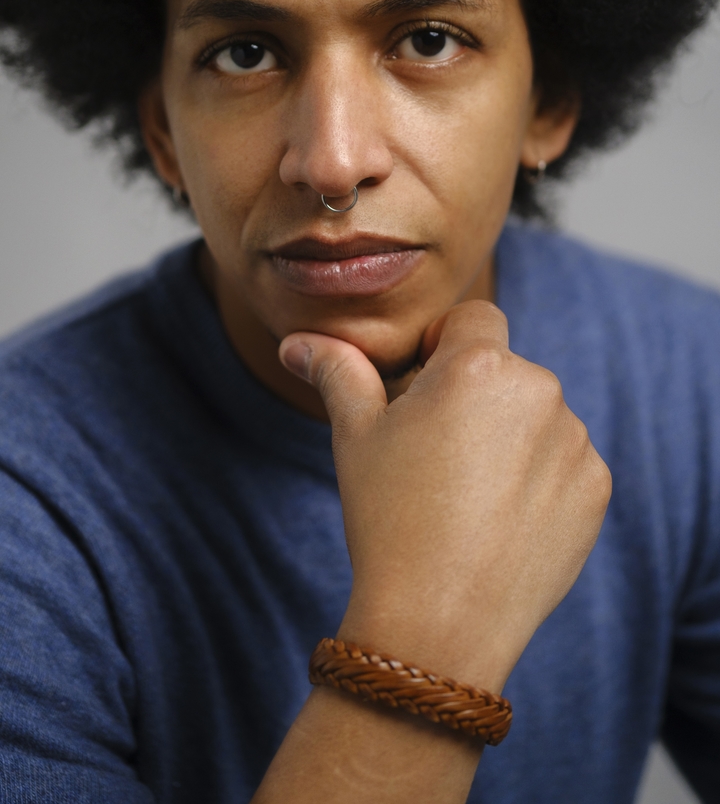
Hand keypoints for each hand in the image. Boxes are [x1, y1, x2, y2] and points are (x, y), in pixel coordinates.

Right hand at [280, 300, 610, 693]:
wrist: (439, 622)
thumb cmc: (388, 518)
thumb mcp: (354, 435)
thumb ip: (337, 370)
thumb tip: (297, 342)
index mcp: (478, 365)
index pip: (473, 319)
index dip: (444, 349)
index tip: (423, 397)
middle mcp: (539, 390)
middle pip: (506, 370)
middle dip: (476, 397)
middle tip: (438, 457)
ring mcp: (574, 441)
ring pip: (537, 416)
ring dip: (511, 436)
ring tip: (468, 496)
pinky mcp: (595, 488)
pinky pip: (565, 461)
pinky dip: (540, 478)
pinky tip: (501, 519)